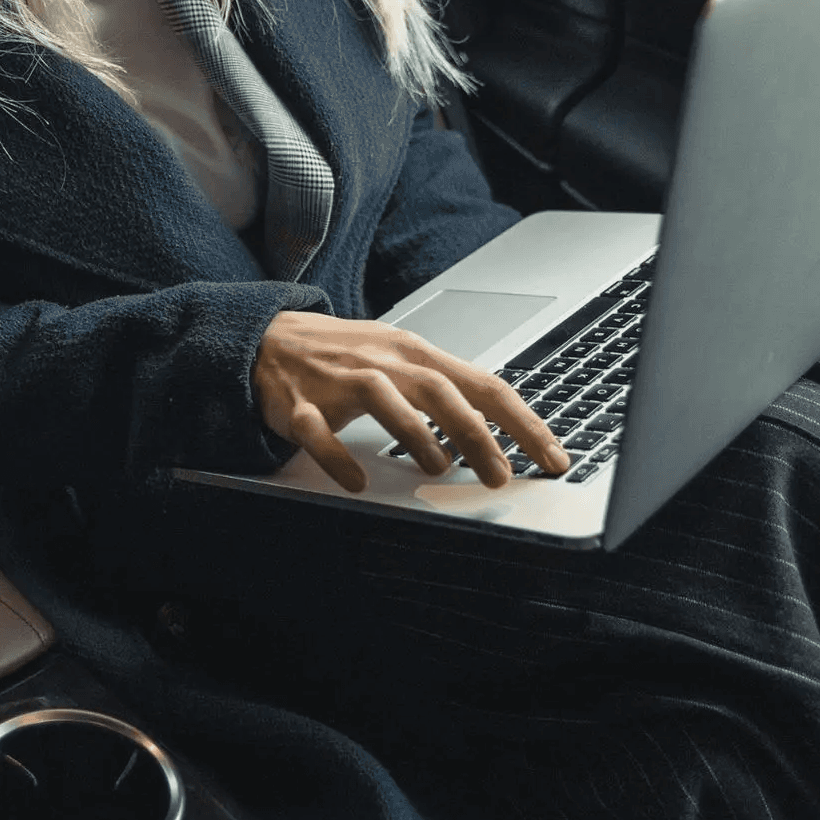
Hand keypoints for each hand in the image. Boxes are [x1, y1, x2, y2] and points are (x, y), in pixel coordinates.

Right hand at [252, 310, 570, 493]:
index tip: (552, 456)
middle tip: (501, 475)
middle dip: (475, 432)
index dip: (521, 421)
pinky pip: (318, 431)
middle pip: (438, 389)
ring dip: (414, 432)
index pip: (480, 383)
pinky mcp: (298, 405)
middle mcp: (381, 361)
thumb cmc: (345, 355)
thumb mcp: (399, 360)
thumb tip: (498, 431)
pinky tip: (358, 481)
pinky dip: (338, 458)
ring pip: (382, 398)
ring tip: (438, 468)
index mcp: (413, 352)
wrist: (268, 338)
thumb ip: (444, 391)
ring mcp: (337, 381)